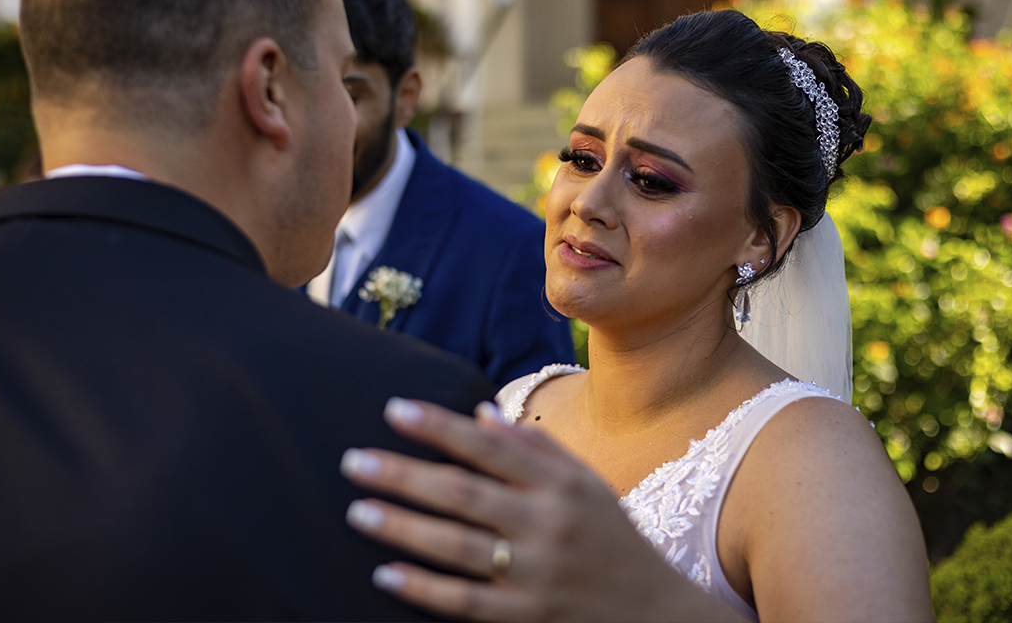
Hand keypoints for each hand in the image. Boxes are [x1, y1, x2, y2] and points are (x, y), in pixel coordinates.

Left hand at [339, 398, 746, 621]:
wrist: (657, 614)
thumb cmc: (614, 538)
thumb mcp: (587, 484)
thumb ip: (535, 448)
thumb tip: (479, 412)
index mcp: (562, 485)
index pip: (489, 447)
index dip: (440, 427)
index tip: (394, 410)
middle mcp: (549, 524)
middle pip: (463, 494)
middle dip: (404, 475)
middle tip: (354, 461)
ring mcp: (538, 574)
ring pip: (458, 547)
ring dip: (402, 528)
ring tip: (357, 512)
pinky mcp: (529, 616)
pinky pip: (466, 603)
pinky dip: (424, 588)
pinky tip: (386, 573)